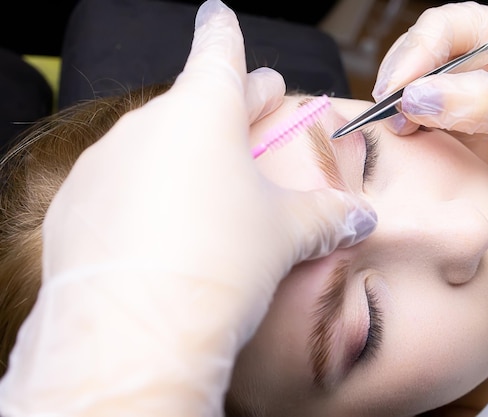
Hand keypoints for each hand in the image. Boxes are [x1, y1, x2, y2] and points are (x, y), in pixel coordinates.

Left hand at [0, 1, 375, 415]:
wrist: (136, 331)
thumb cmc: (224, 262)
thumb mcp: (286, 233)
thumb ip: (326, 215)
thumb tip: (362, 216)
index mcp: (203, 112)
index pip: (217, 50)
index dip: (225, 33)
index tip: (218, 15)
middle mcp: (147, 124)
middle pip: (193, 100)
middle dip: (228, 103)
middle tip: (256, 103)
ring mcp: (105, 162)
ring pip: (155, 143)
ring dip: (185, 152)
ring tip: (210, 181)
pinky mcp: (77, 203)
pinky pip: (120, 183)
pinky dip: (145, 191)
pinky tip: (161, 224)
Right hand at [372, 1, 487, 262]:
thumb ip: (474, 100)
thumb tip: (417, 97)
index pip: (442, 29)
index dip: (415, 53)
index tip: (399, 87)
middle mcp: (474, 59)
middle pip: (418, 55)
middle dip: (400, 79)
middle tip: (390, 109)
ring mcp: (459, 94)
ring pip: (412, 88)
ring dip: (398, 107)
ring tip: (398, 128)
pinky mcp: (450, 127)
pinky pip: (417, 121)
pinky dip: (406, 129)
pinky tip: (405, 139)